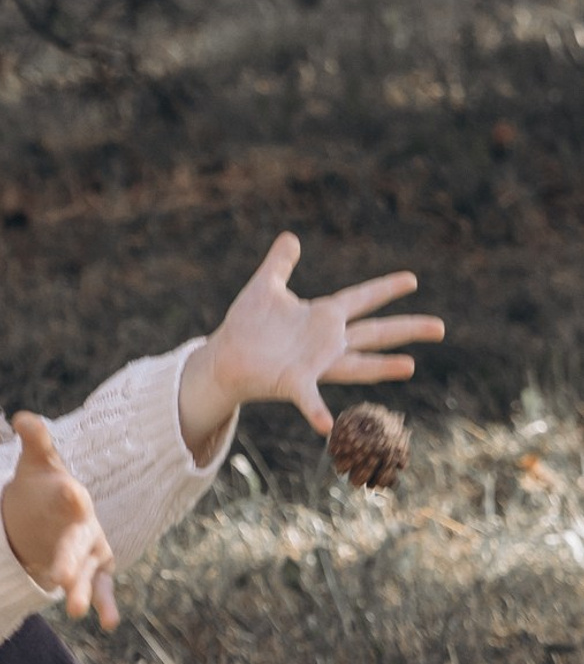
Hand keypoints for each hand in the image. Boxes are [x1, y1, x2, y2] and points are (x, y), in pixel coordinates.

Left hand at [0, 413, 118, 627]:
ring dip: (80, 589)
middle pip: (76, 542)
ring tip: (71, 609)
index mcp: (69, 495)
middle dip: (69, 558)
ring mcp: (90, 548)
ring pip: (87, 571)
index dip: (68, 494)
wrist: (50, 508)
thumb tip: (23, 417)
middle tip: (57, 576)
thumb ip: (34, 440)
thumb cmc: (42, 483)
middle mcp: (85, 523)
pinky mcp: (90, 570)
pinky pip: (100, 588)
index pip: (69, 494)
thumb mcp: (35, 463)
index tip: (70, 492)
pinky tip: (110, 625)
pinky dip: (106, 605)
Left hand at [179, 233, 444, 450]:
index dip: (384, 288)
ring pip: (355, 365)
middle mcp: (325, 342)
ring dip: (381, 367)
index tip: (412, 279)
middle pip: (373, 333)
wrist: (223, 359)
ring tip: (410, 365)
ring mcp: (313, 364)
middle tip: (441, 327)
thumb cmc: (245, 326)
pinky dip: (317, 411)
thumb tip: (290, 237)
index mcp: (321, 317)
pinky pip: (309, 399)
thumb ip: (280, 264)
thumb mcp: (264, 287)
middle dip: (406, 329)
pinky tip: (326, 426)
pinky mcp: (292, 382)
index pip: (360, 298)